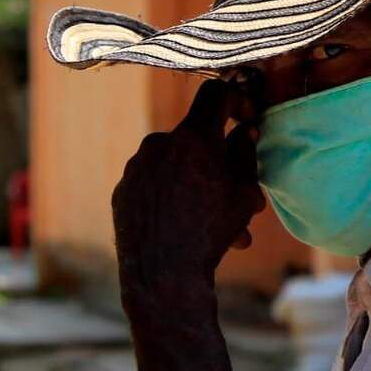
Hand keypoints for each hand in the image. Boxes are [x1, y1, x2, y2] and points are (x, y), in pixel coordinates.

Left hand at [111, 79, 264, 312]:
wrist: (162, 276)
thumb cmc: (211, 231)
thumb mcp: (244, 192)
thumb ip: (246, 153)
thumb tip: (245, 130)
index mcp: (194, 136)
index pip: (217, 94)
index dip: (237, 99)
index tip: (247, 117)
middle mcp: (160, 142)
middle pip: (198, 140)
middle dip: (222, 164)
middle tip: (244, 197)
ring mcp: (137, 166)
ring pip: (178, 168)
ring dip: (200, 189)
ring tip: (222, 228)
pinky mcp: (123, 190)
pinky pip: (155, 185)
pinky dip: (174, 199)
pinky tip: (187, 227)